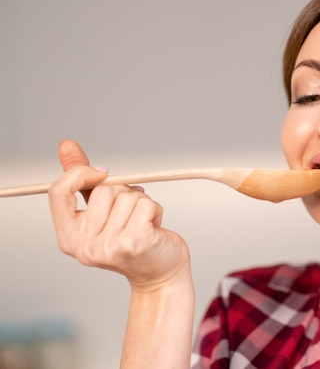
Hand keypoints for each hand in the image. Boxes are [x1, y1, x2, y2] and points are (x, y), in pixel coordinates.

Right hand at [48, 140, 190, 291]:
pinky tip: (154, 227)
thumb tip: (66, 146)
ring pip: (127, 195)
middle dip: (124, 193)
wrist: (160, 274)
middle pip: (102, 190)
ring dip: (142, 203)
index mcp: (69, 238)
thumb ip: (83, 182)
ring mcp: (109, 246)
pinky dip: (155, 209)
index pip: (58, 192)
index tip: (101, 171)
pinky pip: (146, 204)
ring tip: (143, 223)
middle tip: (131, 214)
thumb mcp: (103, 213)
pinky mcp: (134, 242)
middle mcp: (85, 246)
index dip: (79, 173)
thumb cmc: (133, 241)